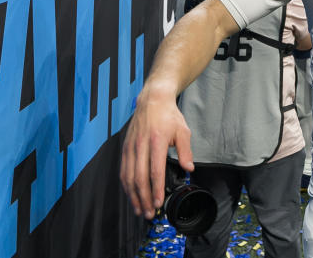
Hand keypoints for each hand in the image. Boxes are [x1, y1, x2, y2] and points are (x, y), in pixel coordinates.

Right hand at [119, 84, 193, 217]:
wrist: (152, 99)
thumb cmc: (169, 115)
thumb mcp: (183, 130)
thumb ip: (185, 150)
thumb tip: (188, 168)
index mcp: (157, 140)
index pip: (155, 170)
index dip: (156, 189)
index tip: (159, 202)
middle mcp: (141, 145)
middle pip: (139, 177)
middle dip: (144, 198)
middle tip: (150, 213)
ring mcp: (131, 146)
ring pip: (129, 176)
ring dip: (133, 195)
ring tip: (140, 209)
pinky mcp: (125, 147)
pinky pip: (123, 170)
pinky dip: (126, 185)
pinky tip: (131, 195)